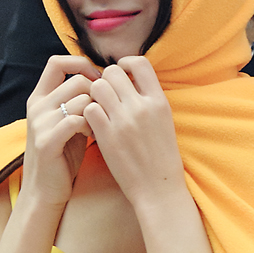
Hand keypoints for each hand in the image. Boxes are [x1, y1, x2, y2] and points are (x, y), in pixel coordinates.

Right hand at [22, 54, 98, 206]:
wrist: (45, 190)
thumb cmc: (63, 154)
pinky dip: (90, 125)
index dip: (81, 64)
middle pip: (76, 80)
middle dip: (98, 93)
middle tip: (105, 110)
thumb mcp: (66, 120)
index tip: (97, 79)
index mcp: (39, 97)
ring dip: (97, 111)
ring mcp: (39, 123)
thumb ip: (76, 100)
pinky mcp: (46, 141)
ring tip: (100, 125)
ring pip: (80, 99)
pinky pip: (76, 120)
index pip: (57, 62)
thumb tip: (103, 78)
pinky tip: (93, 135)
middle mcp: (36, 106)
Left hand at [83, 56, 184, 206]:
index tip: (121, 75)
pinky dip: (89, 114)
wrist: (159, 189)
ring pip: (97, 87)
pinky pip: (89, 109)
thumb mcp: (164, 121)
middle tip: (105, 95)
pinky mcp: (107, 135)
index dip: (125, 64)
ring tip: (99, 109)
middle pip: (112, 72)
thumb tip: (131, 79)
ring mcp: (124, 120)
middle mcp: (142, 106)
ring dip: (94, 95)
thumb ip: (148, 99)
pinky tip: (94, 125)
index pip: (140, 63)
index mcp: (159, 100)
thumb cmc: (161, 157)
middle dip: (105, 80)